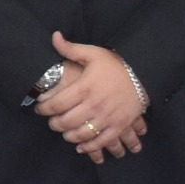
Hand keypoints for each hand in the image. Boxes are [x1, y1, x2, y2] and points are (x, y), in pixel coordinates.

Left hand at [39, 33, 146, 162]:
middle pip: (66, 122)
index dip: (43, 109)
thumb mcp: (93, 53)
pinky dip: (89, 147)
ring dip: (68, 136)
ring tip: (64, 132)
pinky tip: (81, 147)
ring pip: (81, 134)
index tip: (39, 109)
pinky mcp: (119, 125)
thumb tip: (54, 36)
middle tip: (51, 122)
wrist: (145, 73)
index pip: (56, 104)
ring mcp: (107, 117)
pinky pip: (101, 141)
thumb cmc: (116, 64)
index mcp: (84, 87)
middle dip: (54, 124)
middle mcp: (94, 105)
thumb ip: (71, 48)